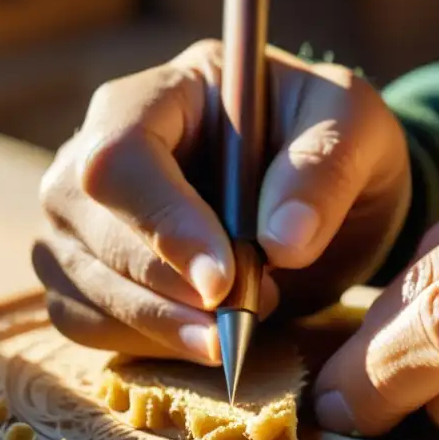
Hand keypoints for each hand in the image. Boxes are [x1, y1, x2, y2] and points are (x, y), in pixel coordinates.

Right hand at [35, 40, 409, 363]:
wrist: (326, 197)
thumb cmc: (335, 144)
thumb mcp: (357, 129)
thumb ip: (325, 169)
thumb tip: (280, 244)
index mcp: (163, 94)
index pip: (121, 155)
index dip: (163, 223)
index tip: (223, 282)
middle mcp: (99, 147)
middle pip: (87, 225)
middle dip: (167, 288)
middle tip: (246, 312)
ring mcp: (84, 215)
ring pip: (80, 283)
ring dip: (157, 325)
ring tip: (235, 329)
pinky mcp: (89, 271)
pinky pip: (87, 322)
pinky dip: (146, 345)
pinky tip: (205, 339)